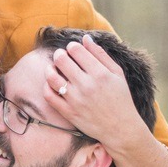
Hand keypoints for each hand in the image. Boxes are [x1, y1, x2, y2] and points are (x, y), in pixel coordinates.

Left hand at [43, 34, 143, 151]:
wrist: (120, 128)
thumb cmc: (120, 98)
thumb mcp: (117, 74)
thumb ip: (100, 55)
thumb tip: (85, 38)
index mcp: (100, 74)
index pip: (76, 50)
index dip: (71, 46)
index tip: (72, 49)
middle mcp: (86, 85)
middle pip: (62, 60)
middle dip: (59, 54)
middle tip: (61, 56)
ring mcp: (75, 100)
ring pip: (52, 77)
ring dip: (49, 68)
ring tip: (53, 67)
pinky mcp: (68, 112)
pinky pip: (49, 96)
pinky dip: (47, 86)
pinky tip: (51, 83)